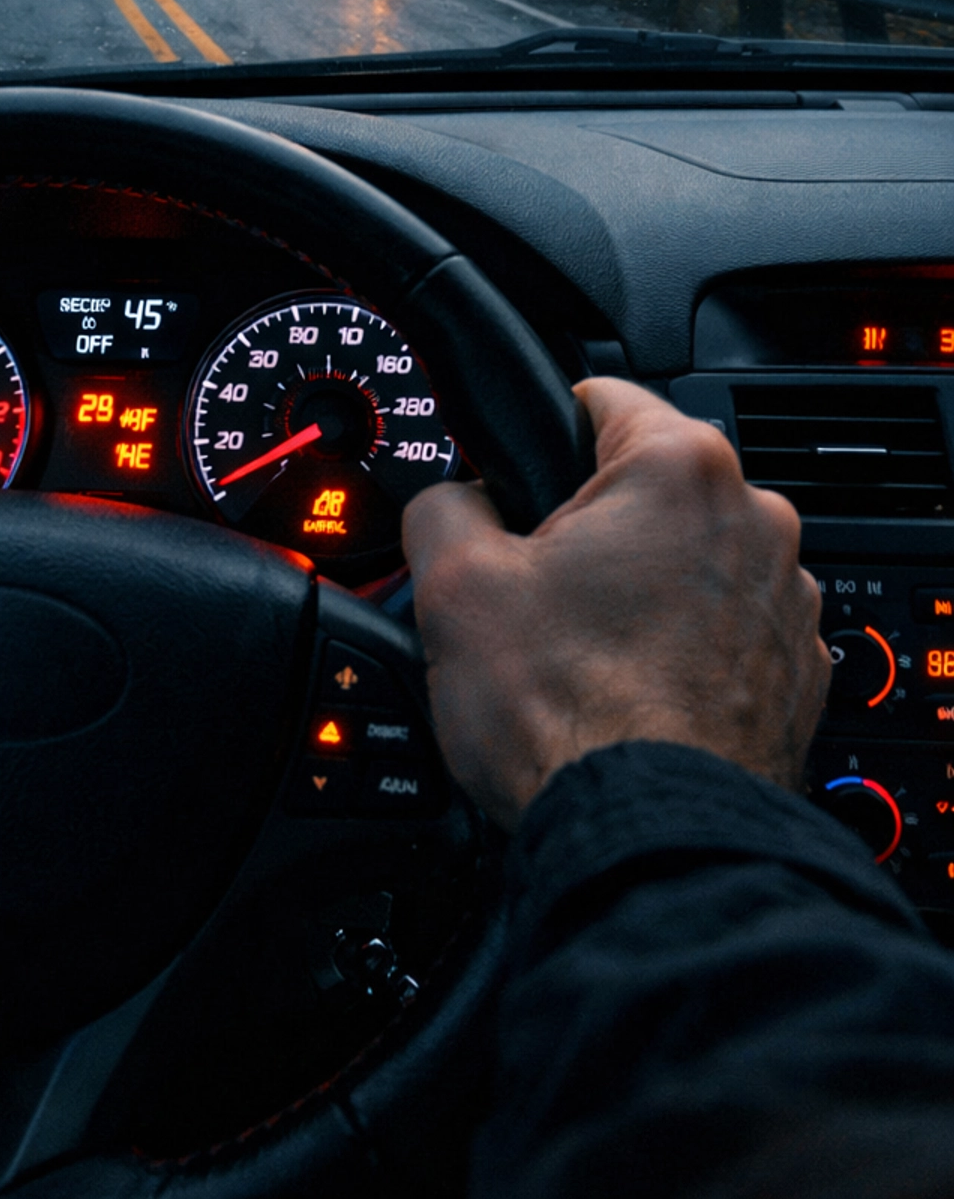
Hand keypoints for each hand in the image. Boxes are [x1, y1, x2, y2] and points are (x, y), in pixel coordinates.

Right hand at [402, 377, 830, 829]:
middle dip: (586, 528)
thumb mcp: (453, 584)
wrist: (650, 841)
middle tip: (532, 590)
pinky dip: (679, 650)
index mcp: (681, 467)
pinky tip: (627, 692)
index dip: (534, 433)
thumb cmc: (573, 718)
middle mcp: (757, 520)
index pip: (595, 395)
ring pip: (685, 560)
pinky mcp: (796, 672)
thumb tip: (450, 500)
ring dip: (638, 589)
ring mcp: (786, 601)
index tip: (514, 476)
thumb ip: (441, 503)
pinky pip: (722, 630)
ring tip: (578, 653)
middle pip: (643, 487)